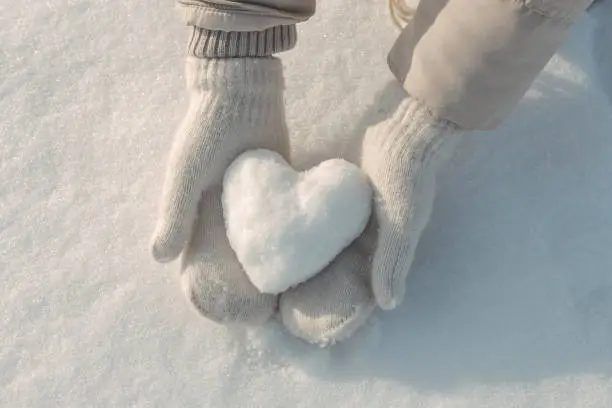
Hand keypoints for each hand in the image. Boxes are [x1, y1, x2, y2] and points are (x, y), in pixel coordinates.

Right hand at [151, 57, 289, 323]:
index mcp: (198, 207)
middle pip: (234, 248)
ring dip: (269, 256)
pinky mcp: (278, 184)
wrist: (241, 91)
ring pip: (260, 235)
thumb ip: (174, 213)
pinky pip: (282, 214)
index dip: (210, 278)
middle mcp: (225, 206)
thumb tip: (158, 259)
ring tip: (285, 287)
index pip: (202, 251)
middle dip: (244, 274)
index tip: (224, 305)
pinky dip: (288, 232)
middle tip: (261, 304)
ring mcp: (253, 196)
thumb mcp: (186, 174)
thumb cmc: (206, 133)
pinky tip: (303, 254)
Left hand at [280, 98, 461, 343]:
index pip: (348, 283)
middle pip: (323, 264)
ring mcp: (340, 212)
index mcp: (375, 247)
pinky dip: (287, 216)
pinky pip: (304, 208)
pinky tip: (260, 223)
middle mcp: (356, 233)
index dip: (326, 300)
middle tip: (264, 291)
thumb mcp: (404, 217)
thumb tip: (388, 305)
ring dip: (288, 248)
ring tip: (254, 262)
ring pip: (310, 237)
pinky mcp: (328, 190)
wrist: (406, 123)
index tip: (295, 315)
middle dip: (298, 278)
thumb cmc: (408, 173)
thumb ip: (396, 256)